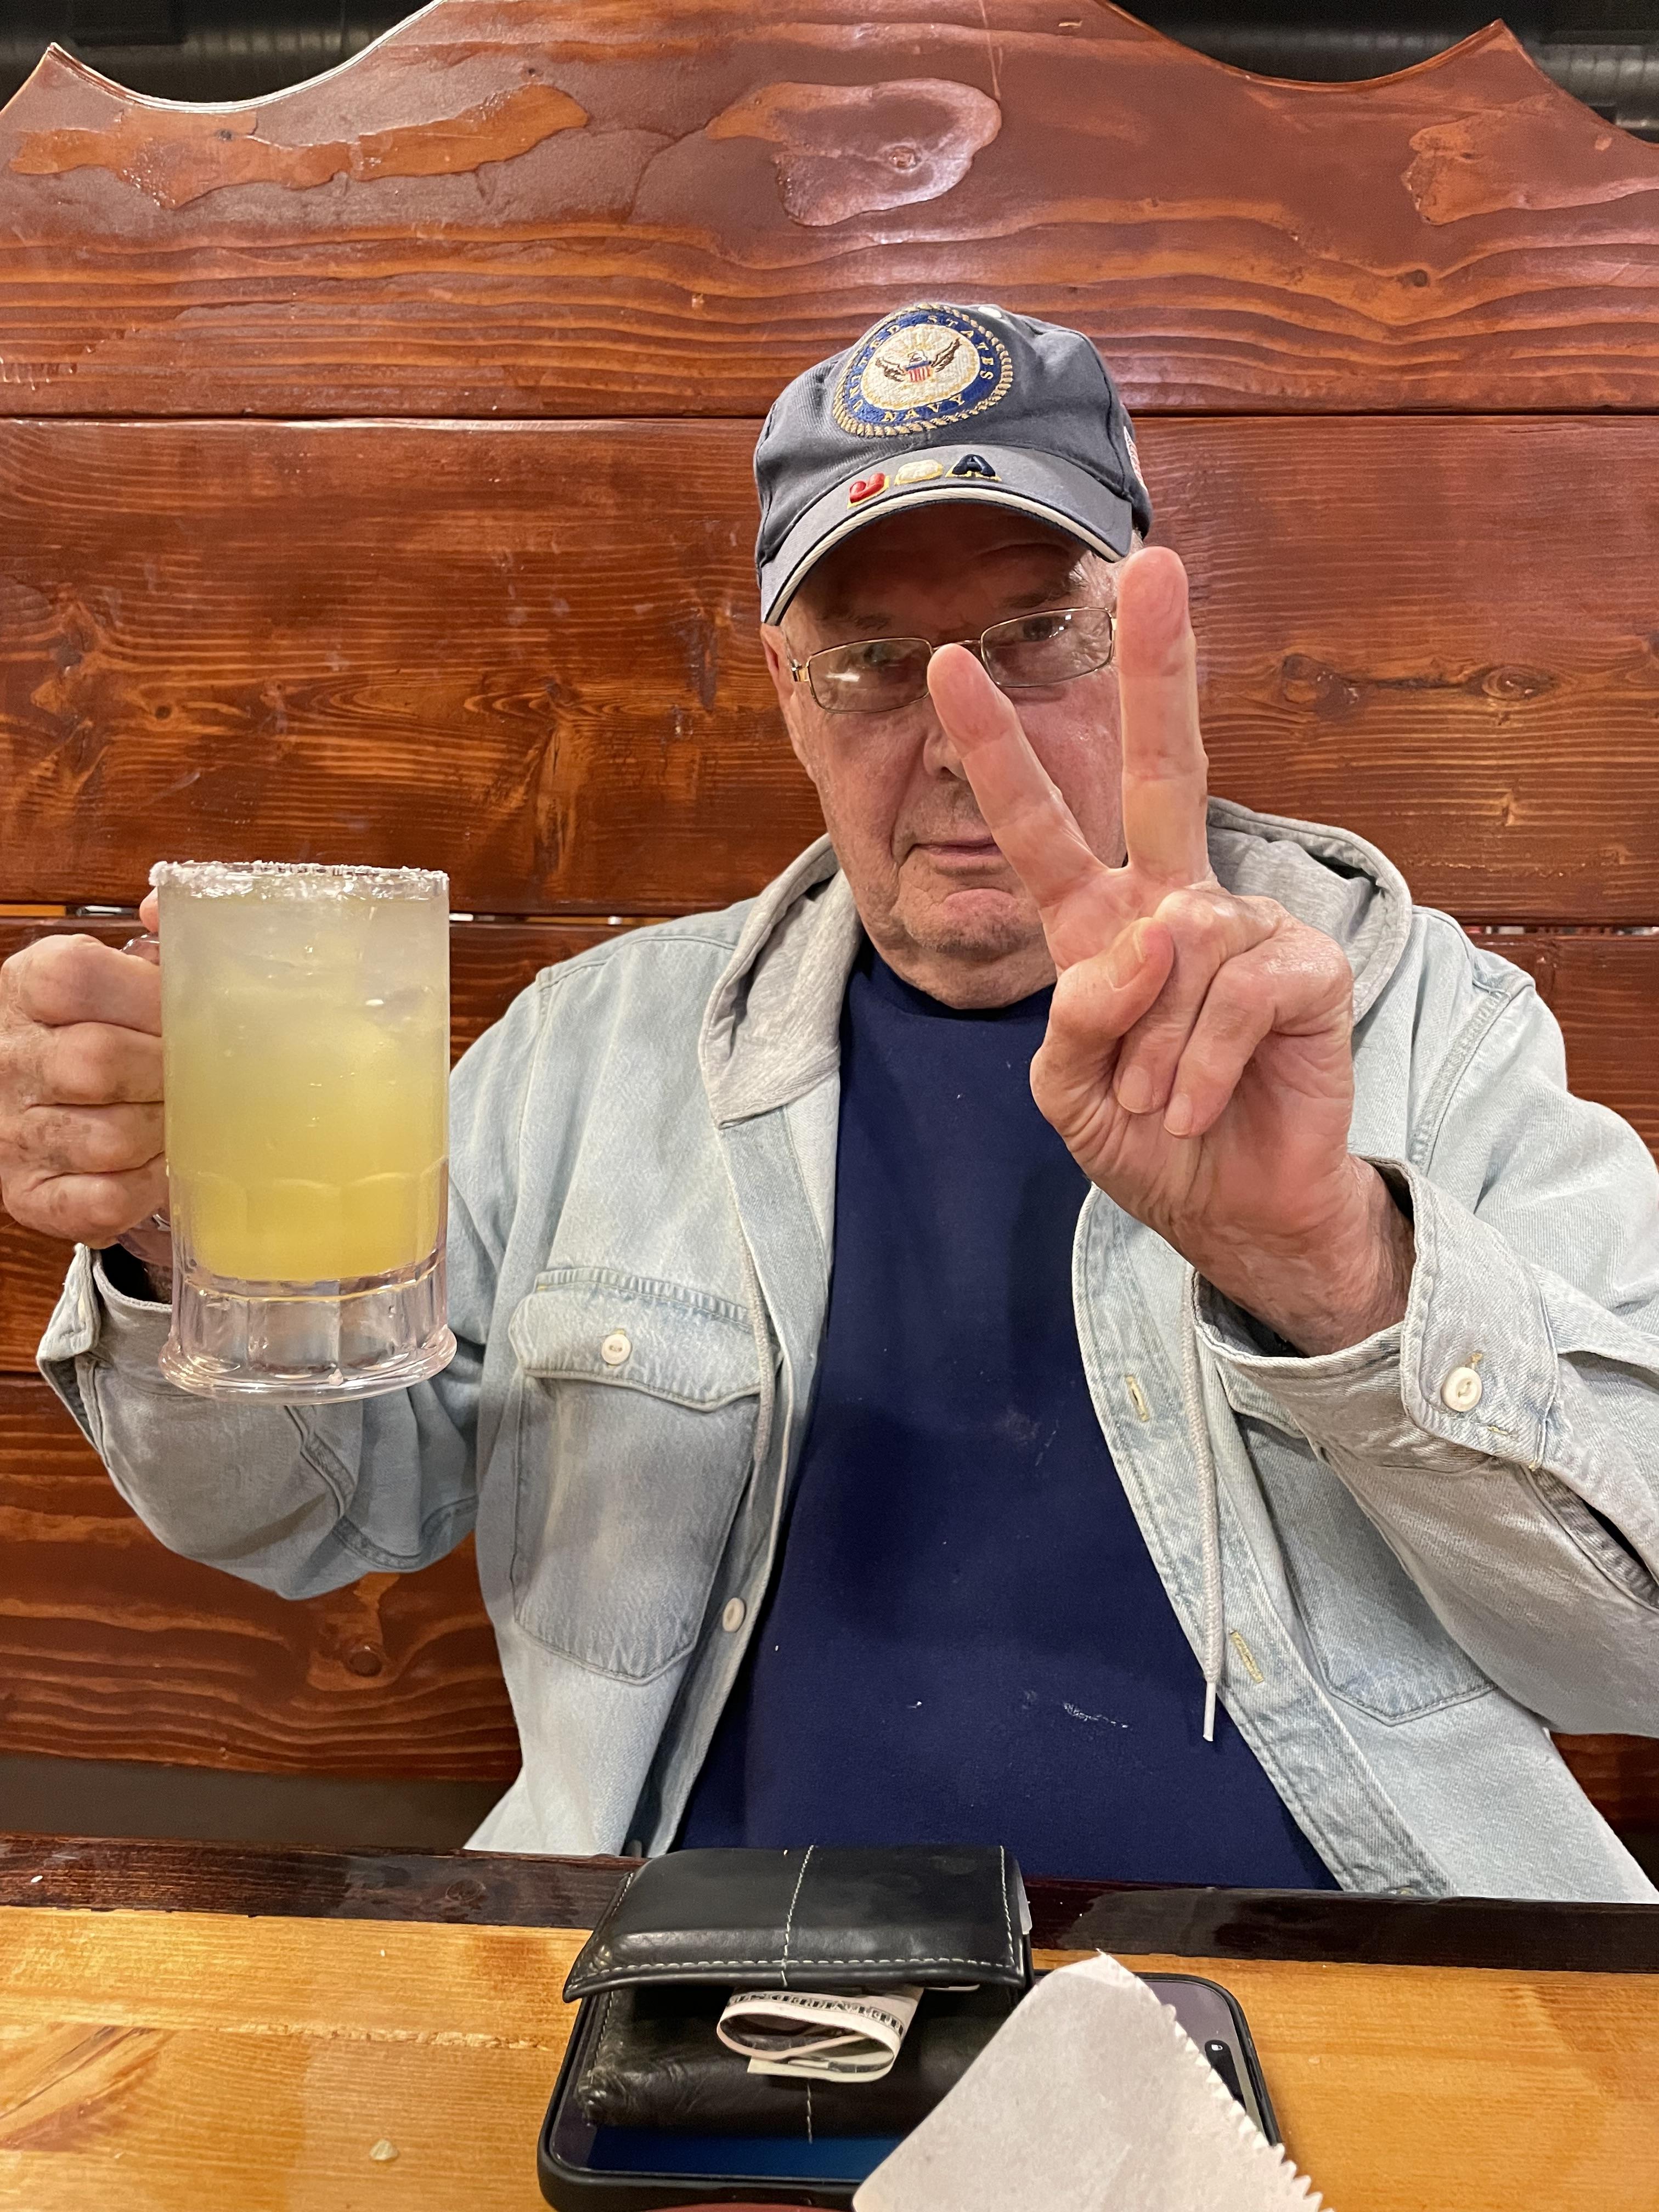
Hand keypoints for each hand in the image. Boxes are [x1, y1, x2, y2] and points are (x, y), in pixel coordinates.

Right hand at [0, 891, 167, 1256]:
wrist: (31, 1097)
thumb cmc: (96, 1028)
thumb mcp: (113, 973)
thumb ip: (154, 943)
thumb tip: (165, 908)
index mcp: (31, 986)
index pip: (82, 979)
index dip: (153, 1002)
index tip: (188, 1017)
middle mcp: (12, 1057)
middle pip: (100, 1064)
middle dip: (167, 1074)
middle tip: (196, 1077)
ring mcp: (14, 1131)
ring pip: (111, 1138)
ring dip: (164, 1133)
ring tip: (179, 1119)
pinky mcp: (30, 1192)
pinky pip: (104, 1200)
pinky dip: (147, 1187)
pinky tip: (157, 1165)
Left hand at [926, 547, 1411, 1354]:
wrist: (1231, 1213)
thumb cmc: (1148, 1140)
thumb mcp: (1069, 1092)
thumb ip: (1074, 1022)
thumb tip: (1143, 942)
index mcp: (1103, 924)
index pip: (1044, 825)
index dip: (999, 749)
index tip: (951, 664)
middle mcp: (1176, 906)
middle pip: (1169, 769)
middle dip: (1159, 668)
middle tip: (1155, 561)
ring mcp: (1244, 929)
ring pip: (1173, 953)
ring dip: (1151, 1053)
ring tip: (1165, 1103)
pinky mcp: (1306, 969)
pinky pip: (1231, 997)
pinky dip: (1201, 1068)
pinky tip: (1202, 1106)